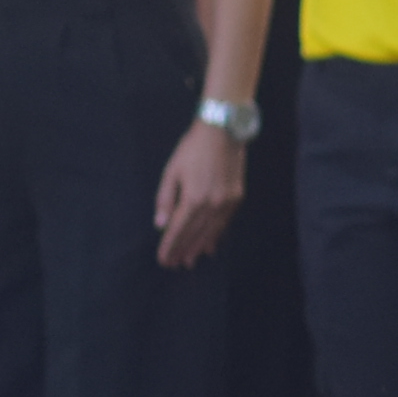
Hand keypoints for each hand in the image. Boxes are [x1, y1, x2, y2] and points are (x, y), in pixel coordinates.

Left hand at [153, 119, 245, 267]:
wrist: (224, 131)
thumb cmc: (192, 149)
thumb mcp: (171, 171)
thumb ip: (165, 199)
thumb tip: (161, 224)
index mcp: (193, 198)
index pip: (178, 229)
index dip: (170, 246)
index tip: (163, 260)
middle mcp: (212, 204)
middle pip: (195, 234)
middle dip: (183, 250)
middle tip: (174, 265)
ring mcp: (227, 202)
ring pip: (212, 231)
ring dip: (200, 247)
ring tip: (191, 260)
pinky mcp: (236, 197)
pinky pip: (224, 222)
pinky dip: (216, 235)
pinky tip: (211, 244)